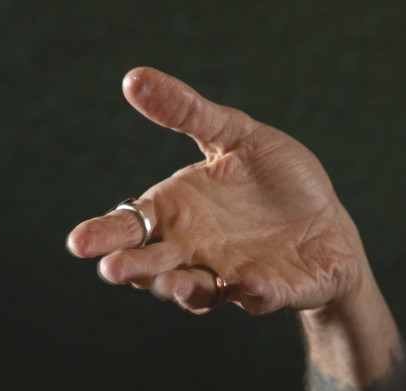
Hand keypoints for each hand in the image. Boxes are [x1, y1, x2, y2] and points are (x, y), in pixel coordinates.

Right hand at [66, 68, 365, 315]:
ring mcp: (229, 277)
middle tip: (112, 270)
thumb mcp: (233, 135)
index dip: (103, 236)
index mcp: (176, 215)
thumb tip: (133, 78)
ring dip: (181, 289)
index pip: (130, 227)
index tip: (79, 243)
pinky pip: (260, 297)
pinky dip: (254, 294)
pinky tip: (248, 283)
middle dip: (134, 270)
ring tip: (171, 285)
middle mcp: (193, 253)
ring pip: (197, 292)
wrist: (327, 223)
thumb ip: (186, 112)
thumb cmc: (273, 180)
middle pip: (153, 267)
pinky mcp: (273, 291)